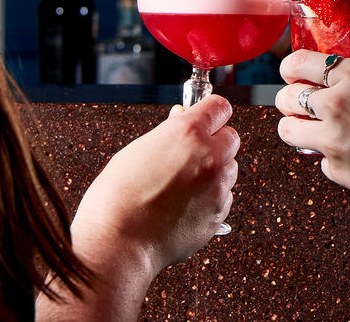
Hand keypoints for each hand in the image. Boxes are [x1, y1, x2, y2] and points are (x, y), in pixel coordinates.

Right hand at [38, 96, 238, 320]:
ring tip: (184, 183)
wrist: (118, 242)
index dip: (211, 111)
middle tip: (193, 151)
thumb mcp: (137, 150)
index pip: (219, 107)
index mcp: (188, 133)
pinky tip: (185, 204)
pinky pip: (224, 197)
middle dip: (215, 141)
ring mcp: (217, 187)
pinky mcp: (218, 214)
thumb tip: (181, 119)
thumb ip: (168, 133)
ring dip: (215, 170)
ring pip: (230, 168)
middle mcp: (209, 157)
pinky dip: (211, 197)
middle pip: (231, 137)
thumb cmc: (118, 197)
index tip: (208, 115)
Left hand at [274, 50, 349, 270]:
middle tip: (300, 101)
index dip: (291, 66)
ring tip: (307, 128)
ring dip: (294, 126)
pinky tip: (346, 156)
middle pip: (286, 95)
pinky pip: (318, 159)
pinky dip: (327, 158)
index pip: (301, 62)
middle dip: (289, 97)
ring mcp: (331, 139)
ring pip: (287, 128)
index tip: (293, 71)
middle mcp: (338, 104)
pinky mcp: (334, 169)